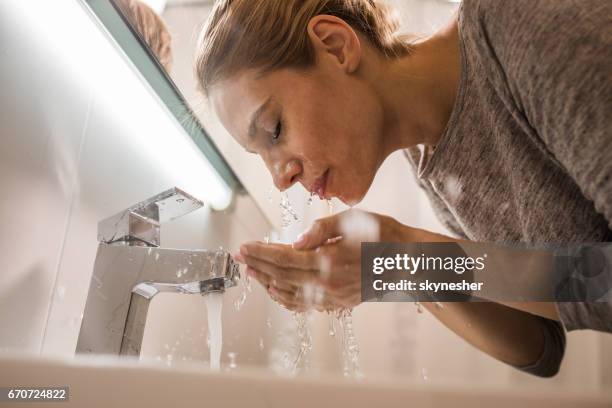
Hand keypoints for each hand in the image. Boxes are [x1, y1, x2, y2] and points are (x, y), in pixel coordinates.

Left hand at [234, 209, 426, 310]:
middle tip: (239, 257)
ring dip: (267, 282)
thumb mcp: (353, 220)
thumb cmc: (383, 234)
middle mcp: (328, 283)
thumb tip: (295, 242)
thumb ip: (321, 230)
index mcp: (329, 260)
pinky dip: (286, 299)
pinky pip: (305, 305)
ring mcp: (333, 297)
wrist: (409, 261)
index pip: (284, 257)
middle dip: (258, 265)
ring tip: (251, 272)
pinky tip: (275, 291)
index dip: (261, 252)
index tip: (244, 246)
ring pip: (290, 293)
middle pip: (282, 276)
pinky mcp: (338, 303)